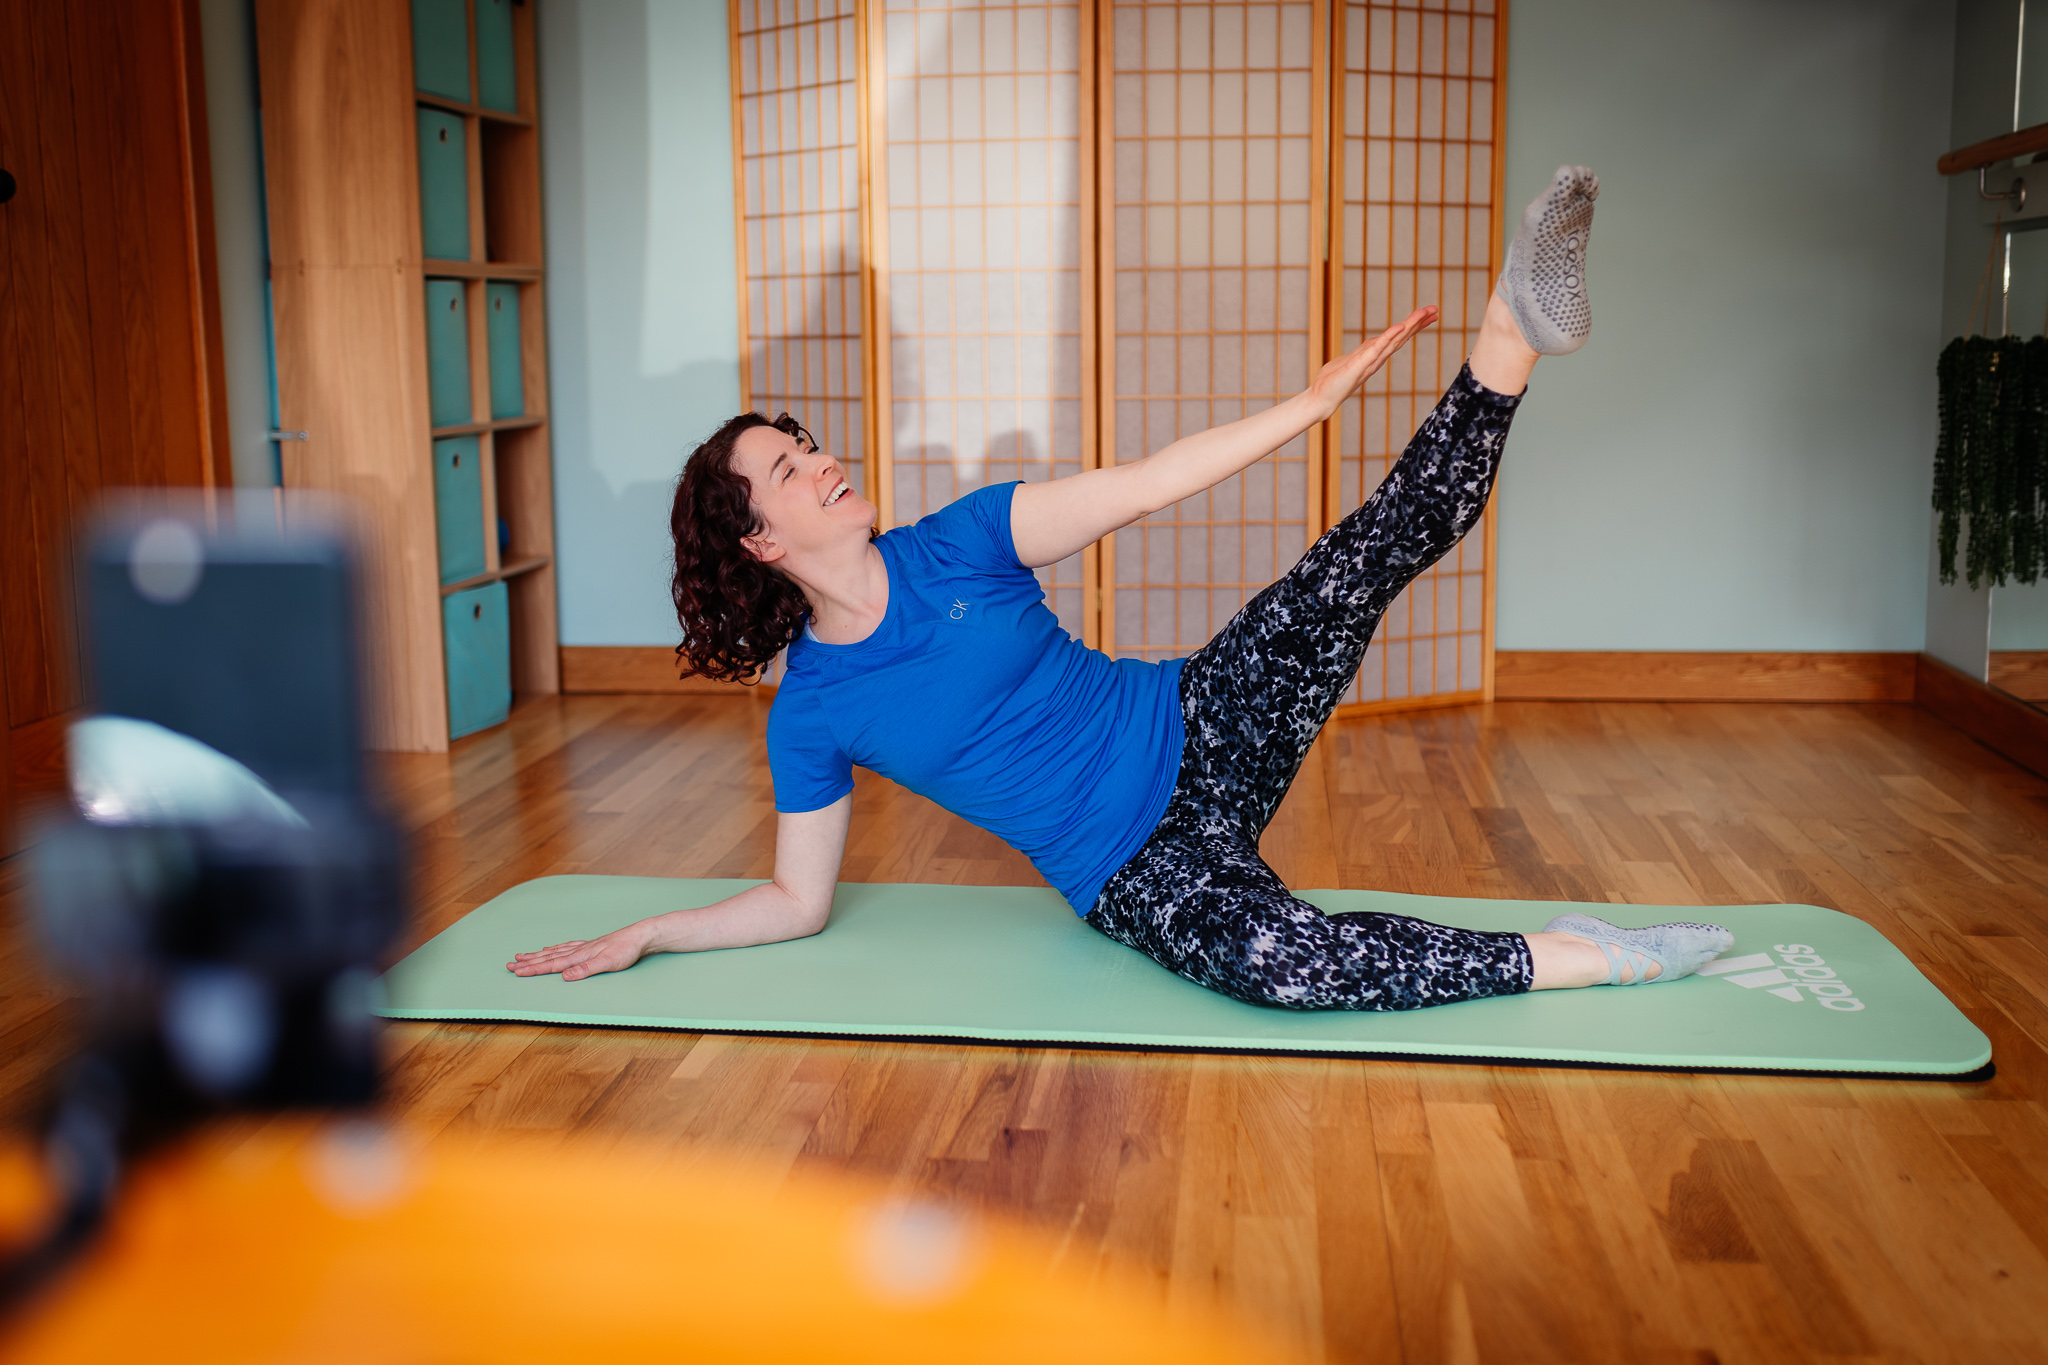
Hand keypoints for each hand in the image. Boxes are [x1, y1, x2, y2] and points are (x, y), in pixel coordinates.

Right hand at [507, 920, 656, 980]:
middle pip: (548, 957)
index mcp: (580, 956)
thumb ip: (586, 969)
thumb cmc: (626, 950)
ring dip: (538, 955)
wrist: (640, 936)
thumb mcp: (608, 963)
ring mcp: (584, 947)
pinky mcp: (591, 946)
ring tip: (522, 956)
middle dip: (528, 962)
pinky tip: (551, 948)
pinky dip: (555, 949)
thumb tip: (565, 976)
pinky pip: (566, 947)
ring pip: (555, 951)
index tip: (516, 972)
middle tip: (509, 964)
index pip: (552, 964)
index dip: (533, 969)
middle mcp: (579, 950)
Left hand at [1305, 306, 1437, 419]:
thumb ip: (1362, 353)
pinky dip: (1387, 338)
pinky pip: (1376, 350)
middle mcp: (1376, 359)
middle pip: (1401, 337)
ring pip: (1393, 341)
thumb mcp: (1351, 361)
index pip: (1397, 338)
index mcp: (1375, 356)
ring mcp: (1369, 362)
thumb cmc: (1333, 382)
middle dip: (1417, 323)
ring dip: (1408, 326)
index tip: (1428, 314)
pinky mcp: (1358, 366)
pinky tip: (1399, 327)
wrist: (1321, 399)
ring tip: (1423, 313)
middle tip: (1435, 309)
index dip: (1413, 326)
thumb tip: (1370, 346)